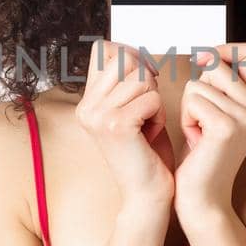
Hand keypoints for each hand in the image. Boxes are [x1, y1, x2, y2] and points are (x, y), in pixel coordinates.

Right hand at [76, 39, 175, 212]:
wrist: (147, 196)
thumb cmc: (147, 153)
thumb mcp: (131, 111)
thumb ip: (124, 82)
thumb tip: (130, 49)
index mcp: (86, 103)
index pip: (103, 50)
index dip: (130, 55)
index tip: (145, 78)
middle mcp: (86, 108)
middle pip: (125, 59)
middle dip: (147, 79)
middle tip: (148, 109)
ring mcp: (97, 116)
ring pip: (141, 77)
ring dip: (155, 99)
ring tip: (148, 124)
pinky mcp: (116, 124)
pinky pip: (152, 97)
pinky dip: (160, 114)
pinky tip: (151, 134)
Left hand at [174, 43, 245, 223]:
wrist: (203, 196)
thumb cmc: (204, 154)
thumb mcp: (218, 111)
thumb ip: (221, 83)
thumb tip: (206, 53)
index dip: (224, 50)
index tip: (204, 62)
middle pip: (217, 65)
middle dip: (199, 86)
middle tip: (202, 117)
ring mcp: (245, 117)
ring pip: (200, 84)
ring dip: (189, 106)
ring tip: (199, 131)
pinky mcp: (226, 127)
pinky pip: (193, 100)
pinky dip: (186, 118)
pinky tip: (196, 138)